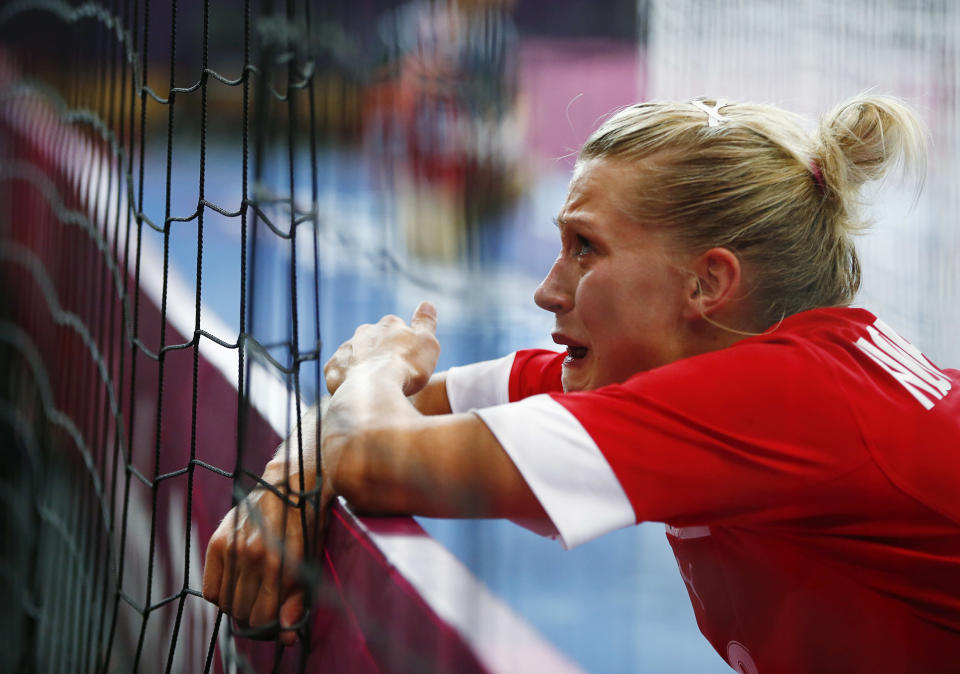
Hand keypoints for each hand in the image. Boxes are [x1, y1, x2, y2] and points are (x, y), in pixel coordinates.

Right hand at [202, 477, 316, 646]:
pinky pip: (211, 590)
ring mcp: (235, 547)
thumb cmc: (307, 526)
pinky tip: (236, 583)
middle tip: (264, 606)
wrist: (293, 483)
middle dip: (255, 617)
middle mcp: (255, 555)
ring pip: (227, 604)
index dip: (270, 628)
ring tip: (252, 593)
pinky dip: (221, 594)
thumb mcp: (310, 563)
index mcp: (283, 564)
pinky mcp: (219, 540)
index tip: (275, 623)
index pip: (263, 619)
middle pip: (244, 613)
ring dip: (239, 606)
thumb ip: (297, 601)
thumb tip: (287, 637)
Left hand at [324, 301, 439, 395]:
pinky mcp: (333, 369)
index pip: (397, 329)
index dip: (403, 346)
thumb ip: (426, 323)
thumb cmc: (406, 367)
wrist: (374, 390)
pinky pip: (339, 374)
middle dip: (380, 354)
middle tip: (391, 375)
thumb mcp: (428, 343)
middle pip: (374, 341)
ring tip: (374, 388)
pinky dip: (346, 382)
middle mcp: (365, 332)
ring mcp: (346, 349)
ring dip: (363, 367)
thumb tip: (427, 303)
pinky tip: (357, 394)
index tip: (408, 362)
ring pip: (355, 356)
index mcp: (389, 324)